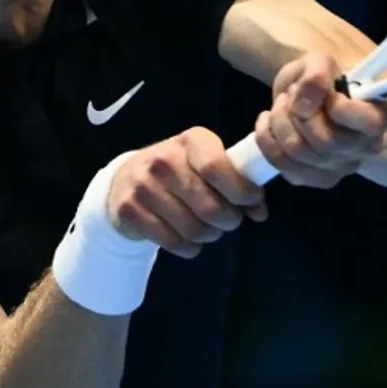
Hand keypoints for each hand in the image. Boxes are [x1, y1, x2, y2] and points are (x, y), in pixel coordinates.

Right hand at [107, 127, 266, 258]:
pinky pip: (173, 243)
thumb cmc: (181, 172)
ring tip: (207, 228)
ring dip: (209, 235)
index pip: (217, 168)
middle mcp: (164, 159)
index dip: (241, 191)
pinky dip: (189, 247)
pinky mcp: (129, 210)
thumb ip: (237, 184)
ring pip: (193, 229)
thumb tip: (260, 211)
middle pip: (210, 207)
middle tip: (228, 220)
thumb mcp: (208, 165)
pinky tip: (187, 237)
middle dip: (229, 220)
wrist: (127, 180)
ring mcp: (143, 185)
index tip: (252, 201)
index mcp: (192, 140)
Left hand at [253, 52, 386, 188]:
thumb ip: (316, 76)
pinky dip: (266, 138)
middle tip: (292, 94)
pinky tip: (268, 122)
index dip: (340, 107)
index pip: (369, 124)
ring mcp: (338, 169)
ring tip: (281, 105)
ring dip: (280, 121)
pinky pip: (281, 164)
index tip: (327, 93)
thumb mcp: (318, 62)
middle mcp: (363, 149)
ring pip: (300, 152)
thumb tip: (304, 106)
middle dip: (299, 113)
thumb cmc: (320, 77)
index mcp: (377, 117)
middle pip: (326, 141)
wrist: (301, 95)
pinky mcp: (311, 179)